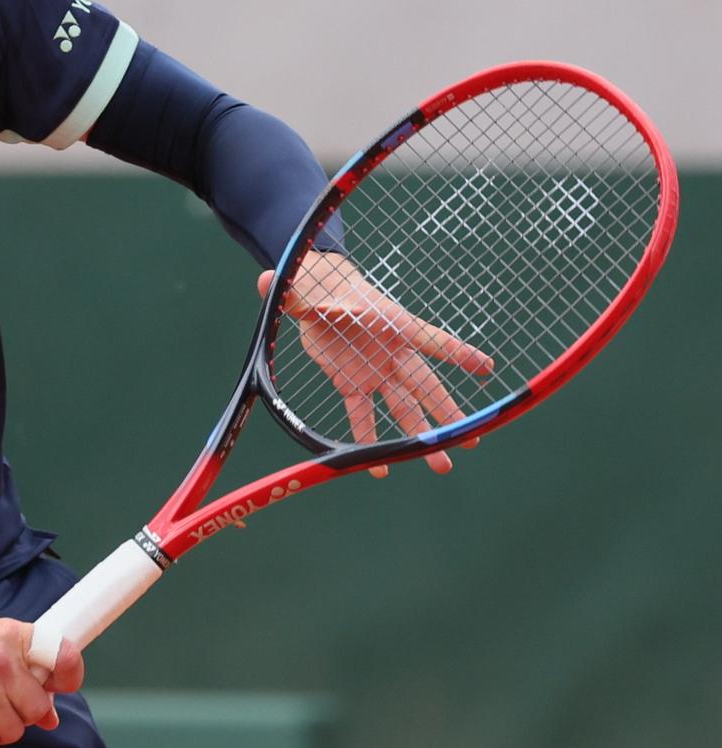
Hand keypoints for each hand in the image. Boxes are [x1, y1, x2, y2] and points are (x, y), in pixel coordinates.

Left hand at [260, 256, 494, 476]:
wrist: (317, 295)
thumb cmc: (323, 287)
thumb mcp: (308, 290)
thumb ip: (292, 294)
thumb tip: (263, 280)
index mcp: (390, 324)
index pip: (429, 338)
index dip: (456, 352)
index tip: (485, 367)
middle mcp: (390, 352)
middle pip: (424, 385)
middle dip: (446, 412)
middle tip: (472, 436)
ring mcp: (376, 372)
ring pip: (404, 408)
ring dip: (420, 437)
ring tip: (442, 465)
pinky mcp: (354, 385)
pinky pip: (365, 416)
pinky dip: (369, 440)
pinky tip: (380, 467)